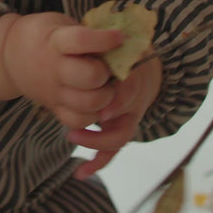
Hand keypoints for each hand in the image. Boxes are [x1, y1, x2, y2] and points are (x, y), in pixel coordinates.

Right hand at [0, 11, 123, 127]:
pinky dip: (93, 115)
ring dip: (107, 96)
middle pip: (90, 77)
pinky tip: (96, 101)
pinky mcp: (54, 109)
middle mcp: (54, 69)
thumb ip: (86, 32)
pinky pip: (78, 120)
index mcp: (55, 42)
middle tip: (110, 67)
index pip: (81, 40)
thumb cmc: (44, 35)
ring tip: (106, 85)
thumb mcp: (60, 24)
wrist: (9, 57)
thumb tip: (121, 38)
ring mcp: (53, 92)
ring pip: (89, 103)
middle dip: (108, 72)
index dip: (105, 39)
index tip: (120, 37)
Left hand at [70, 51, 162, 178]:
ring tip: (71, 139)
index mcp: (135, 74)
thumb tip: (104, 39)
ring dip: (96, 144)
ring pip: (118, 137)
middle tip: (76, 130)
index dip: (118, 101)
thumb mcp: (115, 40)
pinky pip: (112, 150)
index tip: (102, 111)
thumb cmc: (119, 47)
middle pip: (123, 118)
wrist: (141, 62)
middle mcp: (134, 100)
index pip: (130, 90)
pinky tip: (79, 173)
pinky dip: (97, 163)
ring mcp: (128, 116)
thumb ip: (104, 40)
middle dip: (102, 128)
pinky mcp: (121, 128)